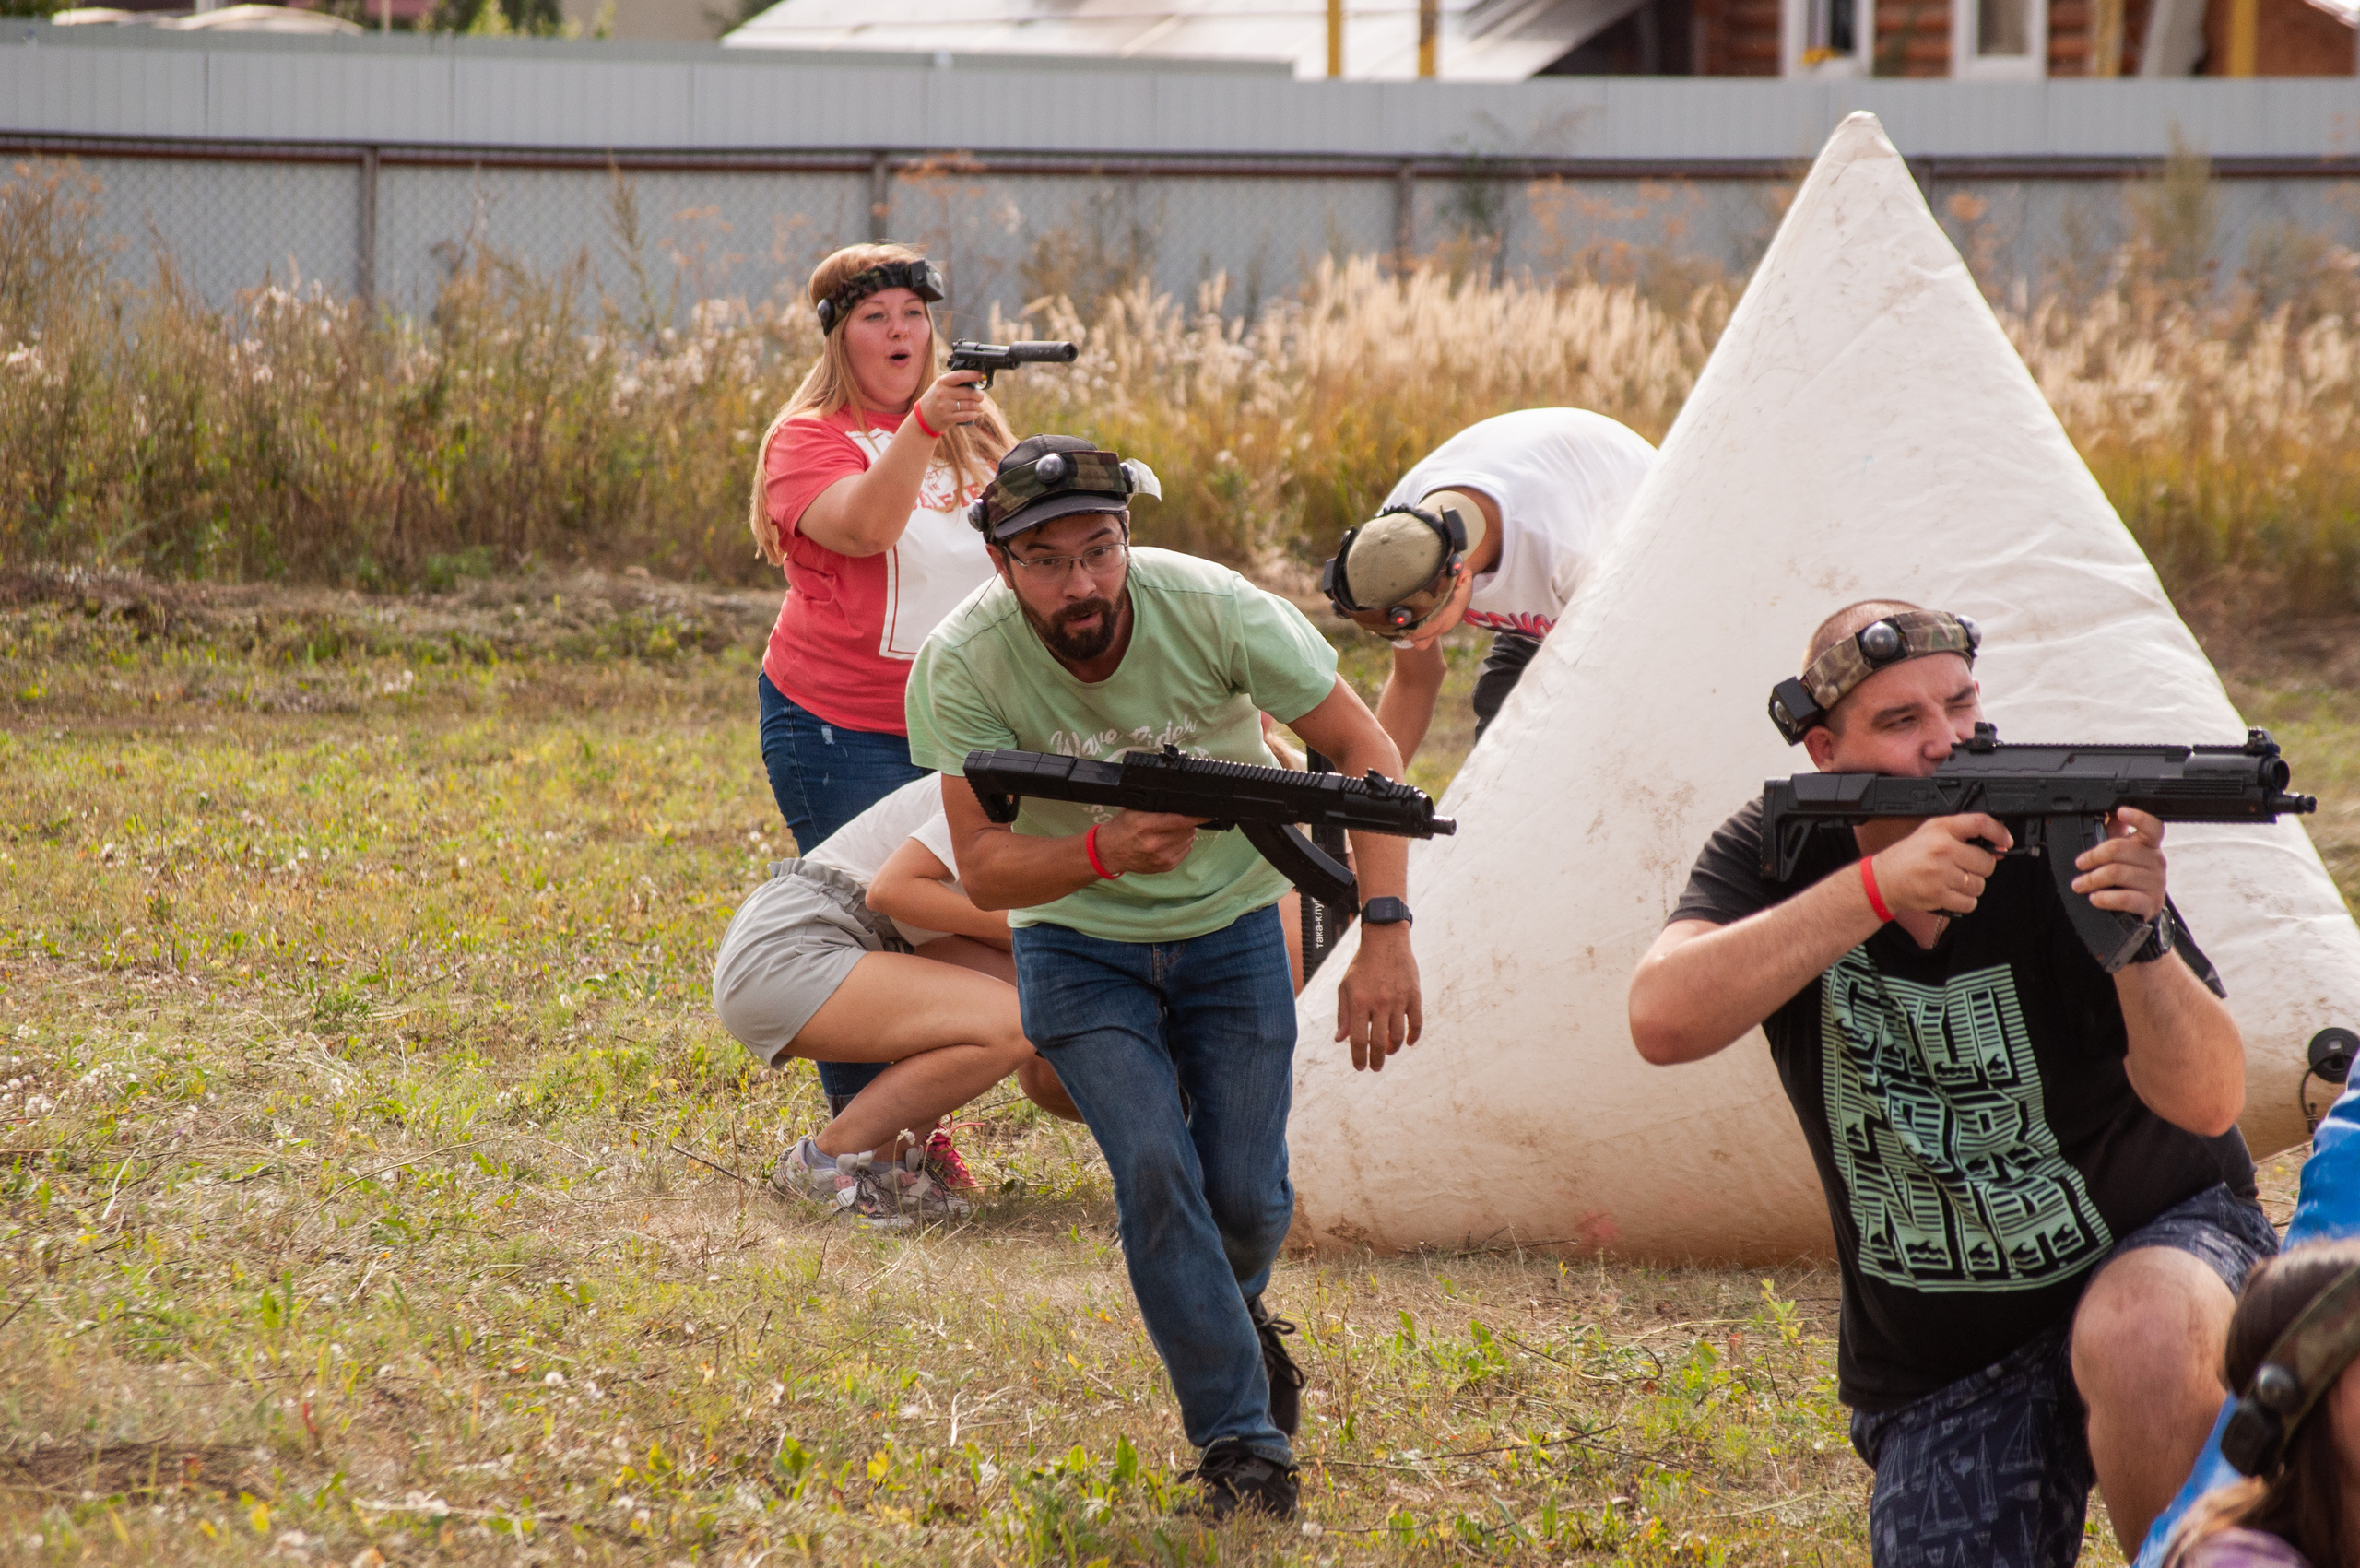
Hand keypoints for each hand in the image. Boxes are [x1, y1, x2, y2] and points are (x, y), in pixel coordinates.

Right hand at [914, 370, 986, 434]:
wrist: (923, 417)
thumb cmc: (937, 398)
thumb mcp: (941, 386)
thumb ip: (955, 382)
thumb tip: (976, 380)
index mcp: (942, 382)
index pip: (960, 376)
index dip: (973, 375)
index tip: (982, 376)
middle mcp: (942, 393)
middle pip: (968, 392)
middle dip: (979, 395)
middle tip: (981, 396)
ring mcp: (945, 406)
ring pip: (970, 405)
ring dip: (978, 406)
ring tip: (978, 406)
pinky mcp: (948, 418)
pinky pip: (967, 416)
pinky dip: (974, 414)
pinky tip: (975, 413)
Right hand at [1093, 810, 1203, 875]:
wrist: (1109, 852)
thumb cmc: (1123, 827)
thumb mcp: (1134, 810)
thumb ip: (1156, 805)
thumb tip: (1181, 801)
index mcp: (1146, 825)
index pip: (1180, 820)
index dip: (1196, 816)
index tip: (1207, 812)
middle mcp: (1154, 843)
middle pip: (1187, 830)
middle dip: (1189, 823)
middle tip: (1182, 819)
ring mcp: (1160, 857)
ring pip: (1188, 841)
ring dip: (1185, 834)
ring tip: (1173, 830)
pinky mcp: (1164, 867)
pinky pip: (1184, 852)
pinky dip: (1182, 845)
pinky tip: (1171, 841)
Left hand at [1335, 923, 1420, 1070]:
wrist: (1385, 940)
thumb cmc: (1362, 965)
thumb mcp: (1345, 987)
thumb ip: (1343, 1015)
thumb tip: (1341, 1040)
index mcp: (1359, 1002)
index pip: (1359, 1040)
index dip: (1359, 1058)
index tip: (1360, 1067)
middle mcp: (1379, 1003)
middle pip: (1379, 1043)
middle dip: (1377, 1061)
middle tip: (1375, 1067)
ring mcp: (1398, 1000)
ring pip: (1398, 1036)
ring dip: (1393, 1049)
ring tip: (1389, 1052)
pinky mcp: (1414, 995)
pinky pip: (1416, 1023)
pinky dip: (1413, 1037)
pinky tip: (1407, 1043)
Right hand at [1869, 813, 2012, 916]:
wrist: (1883, 880)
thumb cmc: (1908, 857)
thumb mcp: (1930, 833)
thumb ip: (1961, 835)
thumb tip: (1997, 848)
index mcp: (1941, 829)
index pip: (1980, 823)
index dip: (1999, 832)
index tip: (2005, 841)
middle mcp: (1942, 850)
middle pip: (1986, 862)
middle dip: (1981, 868)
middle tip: (1966, 867)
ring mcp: (1941, 874)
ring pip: (1980, 884)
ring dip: (1971, 886)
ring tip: (1954, 881)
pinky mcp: (1939, 895)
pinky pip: (1970, 902)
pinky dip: (1964, 901)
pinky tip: (1951, 893)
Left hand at [2072, 807, 2166, 920]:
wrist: (2139, 909)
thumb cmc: (2128, 876)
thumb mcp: (2122, 851)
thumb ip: (2113, 830)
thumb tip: (2104, 809)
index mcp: (2149, 845)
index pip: (2152, 826)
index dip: (2138, 817)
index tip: (2121, 811)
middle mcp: (2156, 861)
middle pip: (2119, 849)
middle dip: (2093, 856)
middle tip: (2080, 864)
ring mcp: (2156, 883)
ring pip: (2117, 873)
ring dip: (2092, 879)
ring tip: (2080, 884)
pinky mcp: (2150, 903)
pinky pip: (2125, 898)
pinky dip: (2105, 898)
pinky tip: (2095, 898)